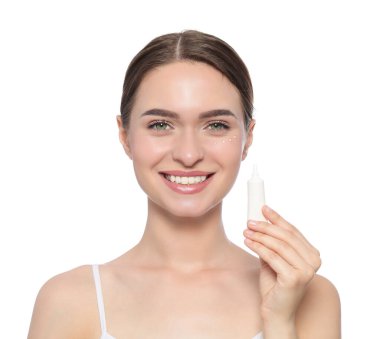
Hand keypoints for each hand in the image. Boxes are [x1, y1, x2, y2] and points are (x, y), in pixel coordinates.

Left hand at [243, 205, 320, 325]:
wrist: (276, 311)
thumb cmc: (275, 285)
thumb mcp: (274, 258)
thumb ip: (272, 242)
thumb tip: (261, 220)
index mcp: (312, 255)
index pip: (293, 231)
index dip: (277, 218)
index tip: (263, 208)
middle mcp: (314, 262)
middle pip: (286, 237)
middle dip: (266, 226)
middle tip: (250, 221)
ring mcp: (306, 271)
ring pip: (279, 245)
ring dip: (260, 236)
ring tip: (246, 231)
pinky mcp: (294, 278)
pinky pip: (272, 256)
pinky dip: (258, 247)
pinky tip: (248, 241)